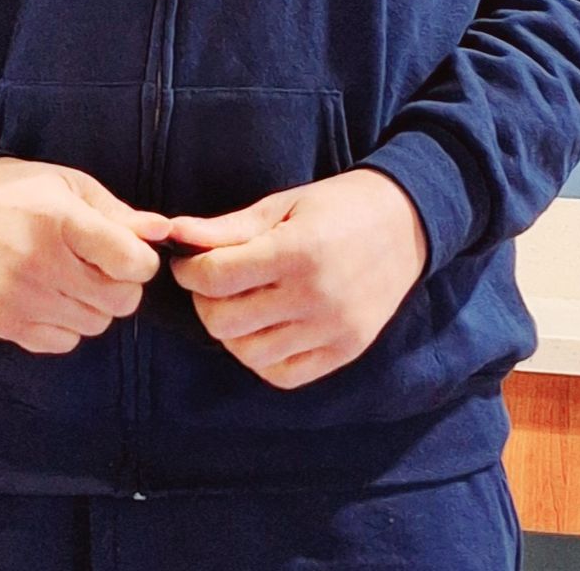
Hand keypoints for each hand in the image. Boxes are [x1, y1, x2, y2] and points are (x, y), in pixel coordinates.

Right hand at [0, 156, 170, 353]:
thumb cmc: (21, 191)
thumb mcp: (72, 185)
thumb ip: (120, 214)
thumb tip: (164, 232)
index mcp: (60, 222)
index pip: (131, 263)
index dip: (142, 260)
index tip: (132, 251)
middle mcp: (39, 265)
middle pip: (118, 301)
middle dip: (123, 285)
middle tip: (104, 266)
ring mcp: (18, 300)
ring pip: (94, 325)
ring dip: (95, 305)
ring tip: (74, 278)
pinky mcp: (2, 324)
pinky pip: (62, 342)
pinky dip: (67, 324)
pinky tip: (52, 296)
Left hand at [166, 168, 427, 388]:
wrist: (405, 223)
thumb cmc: (337, 205)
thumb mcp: (282, 204)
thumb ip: (227, 227)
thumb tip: (174, 233)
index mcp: (297, 251)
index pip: (217, 277)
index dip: (189, 271)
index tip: (187, 262)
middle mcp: (315, 297)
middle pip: (225, 323)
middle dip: (204, 302)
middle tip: (211, 282)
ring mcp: (332, 330)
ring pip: (250, 354)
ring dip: (231, 333)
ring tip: (238, 303)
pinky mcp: (345, 352)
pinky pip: (283, 375)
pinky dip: (262, 358)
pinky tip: (264, 328)